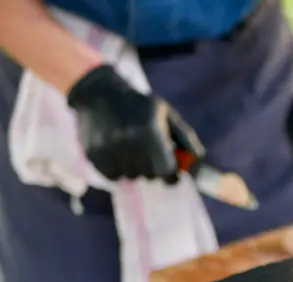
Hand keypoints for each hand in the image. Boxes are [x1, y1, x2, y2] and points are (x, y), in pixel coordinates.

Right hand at [67, 65, 203, 183]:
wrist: (100, 94)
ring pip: (130, 177)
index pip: (166, 171)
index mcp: (150, 132)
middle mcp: (129, 143)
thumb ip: (185, 137)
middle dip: (152, 168)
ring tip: (130, 149)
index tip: (170, 169)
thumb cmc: (139, 105)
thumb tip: (198, 159)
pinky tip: (116, 152)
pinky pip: (112, 176)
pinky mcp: (94, 155)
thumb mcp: (166, 114)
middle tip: (147, 152)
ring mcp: (109, 150)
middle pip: (149, 176)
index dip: (170, 173)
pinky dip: (117, 169)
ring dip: (134, 168)